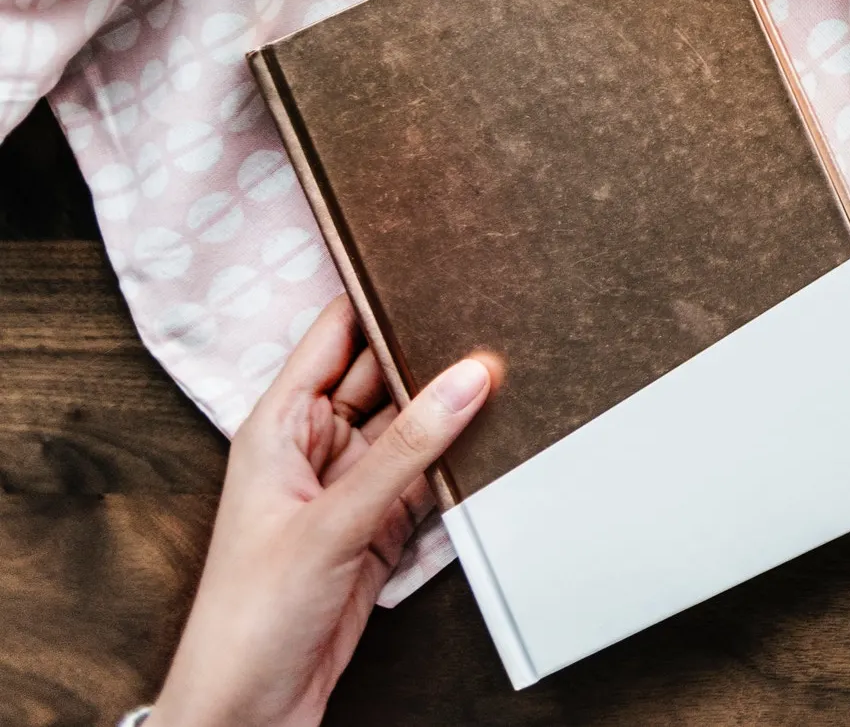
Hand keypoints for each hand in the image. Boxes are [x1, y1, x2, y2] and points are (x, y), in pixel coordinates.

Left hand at [152, 298, 493, 726]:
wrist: (247, 712)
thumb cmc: (250, 618)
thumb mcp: (333, 522)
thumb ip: (407, 449)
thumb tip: (470, 376)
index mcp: (278, 427)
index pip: (335, 333)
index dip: (380, 293)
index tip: (435, 258)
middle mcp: (314, 449)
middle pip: (384, 377)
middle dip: (434, 350)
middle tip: (496, 311)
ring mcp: (348, 490)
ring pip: (413, 427)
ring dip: (453, 408)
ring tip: (512, 367)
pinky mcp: (377, 530)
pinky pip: (428, 476)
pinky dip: (459, 461)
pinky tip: (498, 437)